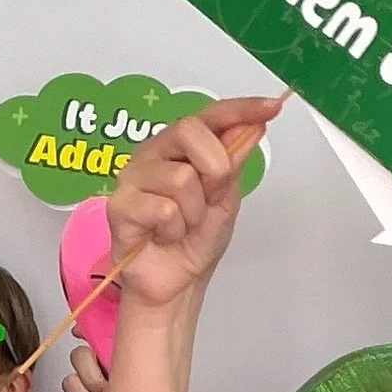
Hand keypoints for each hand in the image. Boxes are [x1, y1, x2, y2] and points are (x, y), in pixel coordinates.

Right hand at [108, 95, 280, 309]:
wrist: (177, 284)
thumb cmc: (195, 241)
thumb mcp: (225, 199)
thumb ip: (233, 162)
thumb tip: (252, 126)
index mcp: (178, 146)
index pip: (209, 115)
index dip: (240, 109)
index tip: (272, 107)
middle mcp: (153, 154)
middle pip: (191, 131)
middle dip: (214, 171)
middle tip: (209, 201)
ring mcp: (132, 177)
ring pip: (180, 177)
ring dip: (194, 212)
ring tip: (182, 226)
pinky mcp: (119, 205)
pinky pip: (163, 209)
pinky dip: (174, 230)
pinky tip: (164, 236)